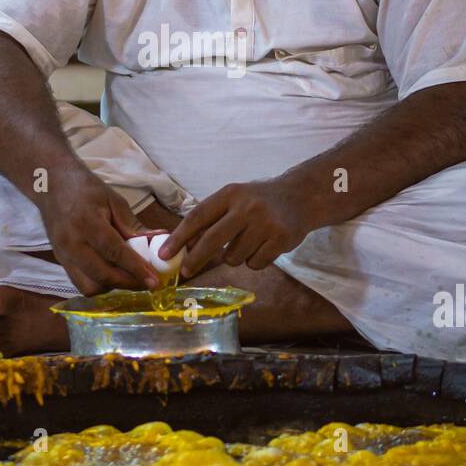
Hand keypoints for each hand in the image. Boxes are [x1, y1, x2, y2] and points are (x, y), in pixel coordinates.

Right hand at [39, 166, 159, 295]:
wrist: (51, 185)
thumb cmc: (85, 189)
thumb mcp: (114, 200)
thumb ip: (133, 225)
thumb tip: (156, 242)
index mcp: (87, 223)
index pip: (114, 252)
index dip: (136, 268)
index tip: (154, 280)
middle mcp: (72, 243)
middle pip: (102, 275)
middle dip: (128, 283)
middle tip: (147, 282)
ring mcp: (63, 255)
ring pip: (89, 286)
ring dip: (112, 286)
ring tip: (129, 278)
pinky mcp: (60, 261)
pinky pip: (80, 283)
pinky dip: (99, 285)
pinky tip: (112, 275)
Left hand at [160, 178, 313, 277]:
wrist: (301, 197)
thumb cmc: (259, 200)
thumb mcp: (235, 198)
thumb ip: (211, 218)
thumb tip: (183, 245)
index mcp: (230, 194)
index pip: (198, 216)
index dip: (179, 237)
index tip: (164, 254)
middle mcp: (247, 207)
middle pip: (212, 240)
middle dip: (195, 259)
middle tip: (184, 271)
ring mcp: (265, 224)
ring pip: (234, 257)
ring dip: (235, 257)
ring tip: (247, 242)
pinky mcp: (280, 240)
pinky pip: (254, 264)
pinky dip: (254, 260)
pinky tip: (263, 246)